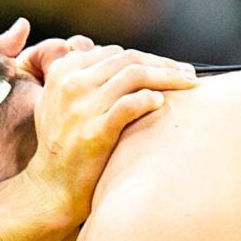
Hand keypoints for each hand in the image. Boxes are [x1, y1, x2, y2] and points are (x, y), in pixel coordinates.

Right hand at [22, 42, 194, 229]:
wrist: (52, 187)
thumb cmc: (63, 145)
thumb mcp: (59, 102)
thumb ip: (83, 77)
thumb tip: (122, 61)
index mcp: (62, 71)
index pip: (114, 53)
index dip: (146, 58)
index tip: (167, 67)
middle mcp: (70, 84)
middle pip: (128, 59)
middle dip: (164, 64)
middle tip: (188, 74)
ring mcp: (81, 108)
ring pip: (134, 75)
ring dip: (168, 77)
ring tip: (187, 85)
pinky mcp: (94, 132)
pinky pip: (130, 105)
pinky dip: (149, 100)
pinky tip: (161, 103)